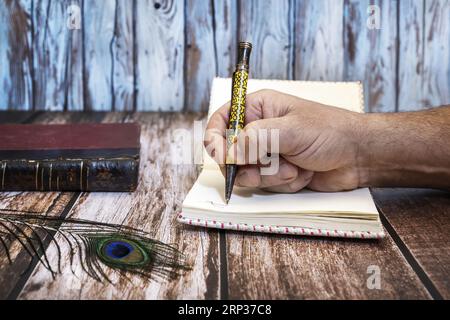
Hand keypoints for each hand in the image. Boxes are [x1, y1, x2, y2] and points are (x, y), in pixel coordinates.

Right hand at [204, 89, 363, 192]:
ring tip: (294, 168)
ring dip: (270, 176)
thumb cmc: (330, 132)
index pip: (222, 120)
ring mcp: (266, 153)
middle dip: (249, 165)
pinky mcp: (275, 172)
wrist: (358, 156)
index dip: (215, 139)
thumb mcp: (292, 131)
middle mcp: (258, 130)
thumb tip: (230, 152)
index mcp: (258, 108)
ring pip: (247, 172)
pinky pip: (264, 184)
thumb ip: (257, 139)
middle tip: (265, 166)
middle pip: (230, 153)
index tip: (222, 157)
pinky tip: (302, 174)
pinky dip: (282, 183)